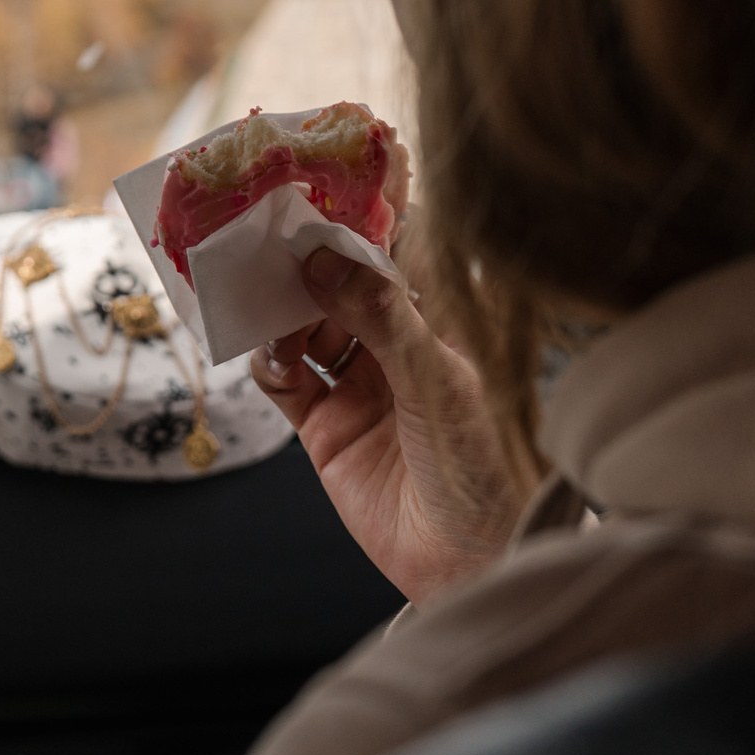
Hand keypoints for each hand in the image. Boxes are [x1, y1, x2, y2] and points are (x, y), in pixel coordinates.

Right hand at [251, 245, 526, 602]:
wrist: (471, 564)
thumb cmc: (484, 466)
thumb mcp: (439, 381)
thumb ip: (383, 317)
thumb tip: (324, 258)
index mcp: (443, 323)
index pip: (396, 253)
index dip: (358, 221)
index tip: (317, 190)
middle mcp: (399, 346)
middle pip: (340, 286)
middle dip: (306, 265)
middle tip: (272, 244)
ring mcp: (361, 385)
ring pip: (306, 327)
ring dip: (285, 314)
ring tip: (273, 311)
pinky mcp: (326, 427)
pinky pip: (285, 381)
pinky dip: (270, 363)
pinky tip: (276, 361)